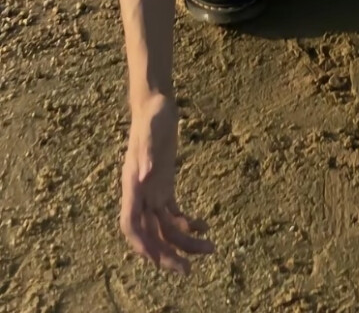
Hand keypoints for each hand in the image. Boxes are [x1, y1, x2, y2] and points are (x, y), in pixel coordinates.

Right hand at [120, 93, 214, 272]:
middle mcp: (140, 193)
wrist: (156, 105)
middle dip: (167, 254)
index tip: (161, 260)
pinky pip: (173, 214)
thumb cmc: (153, 116)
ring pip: (164, 228)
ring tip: (211, 249)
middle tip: (190, 270)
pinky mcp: (164, 187)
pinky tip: (205, 226)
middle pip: (150, 233)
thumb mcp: (152, 130)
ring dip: (183, 242)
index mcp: (132, 185)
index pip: (131, 225)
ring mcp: (151, 192)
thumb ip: (146, 153)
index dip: (143, 245)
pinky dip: (187, 223)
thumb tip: (144, 177)